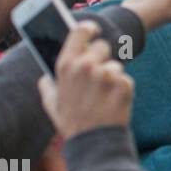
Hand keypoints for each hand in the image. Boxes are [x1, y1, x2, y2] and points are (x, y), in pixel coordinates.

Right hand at [37, 22, 135, 138]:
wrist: (94, 141)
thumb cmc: (71, 121)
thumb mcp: (51, 103)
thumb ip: (47, 85)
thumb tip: (45, 76)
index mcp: (66, 65)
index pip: (80, 32)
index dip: (88, 29)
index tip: (93, 30)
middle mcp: (86, 66)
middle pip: (102, 47)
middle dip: (102, 59)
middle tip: (97, 79)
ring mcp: (107, 75)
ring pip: (115, 66)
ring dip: (112, 78)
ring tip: (103, 97)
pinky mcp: (124, 84)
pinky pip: (125, 79)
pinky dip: (122, 90)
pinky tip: (112, 103)